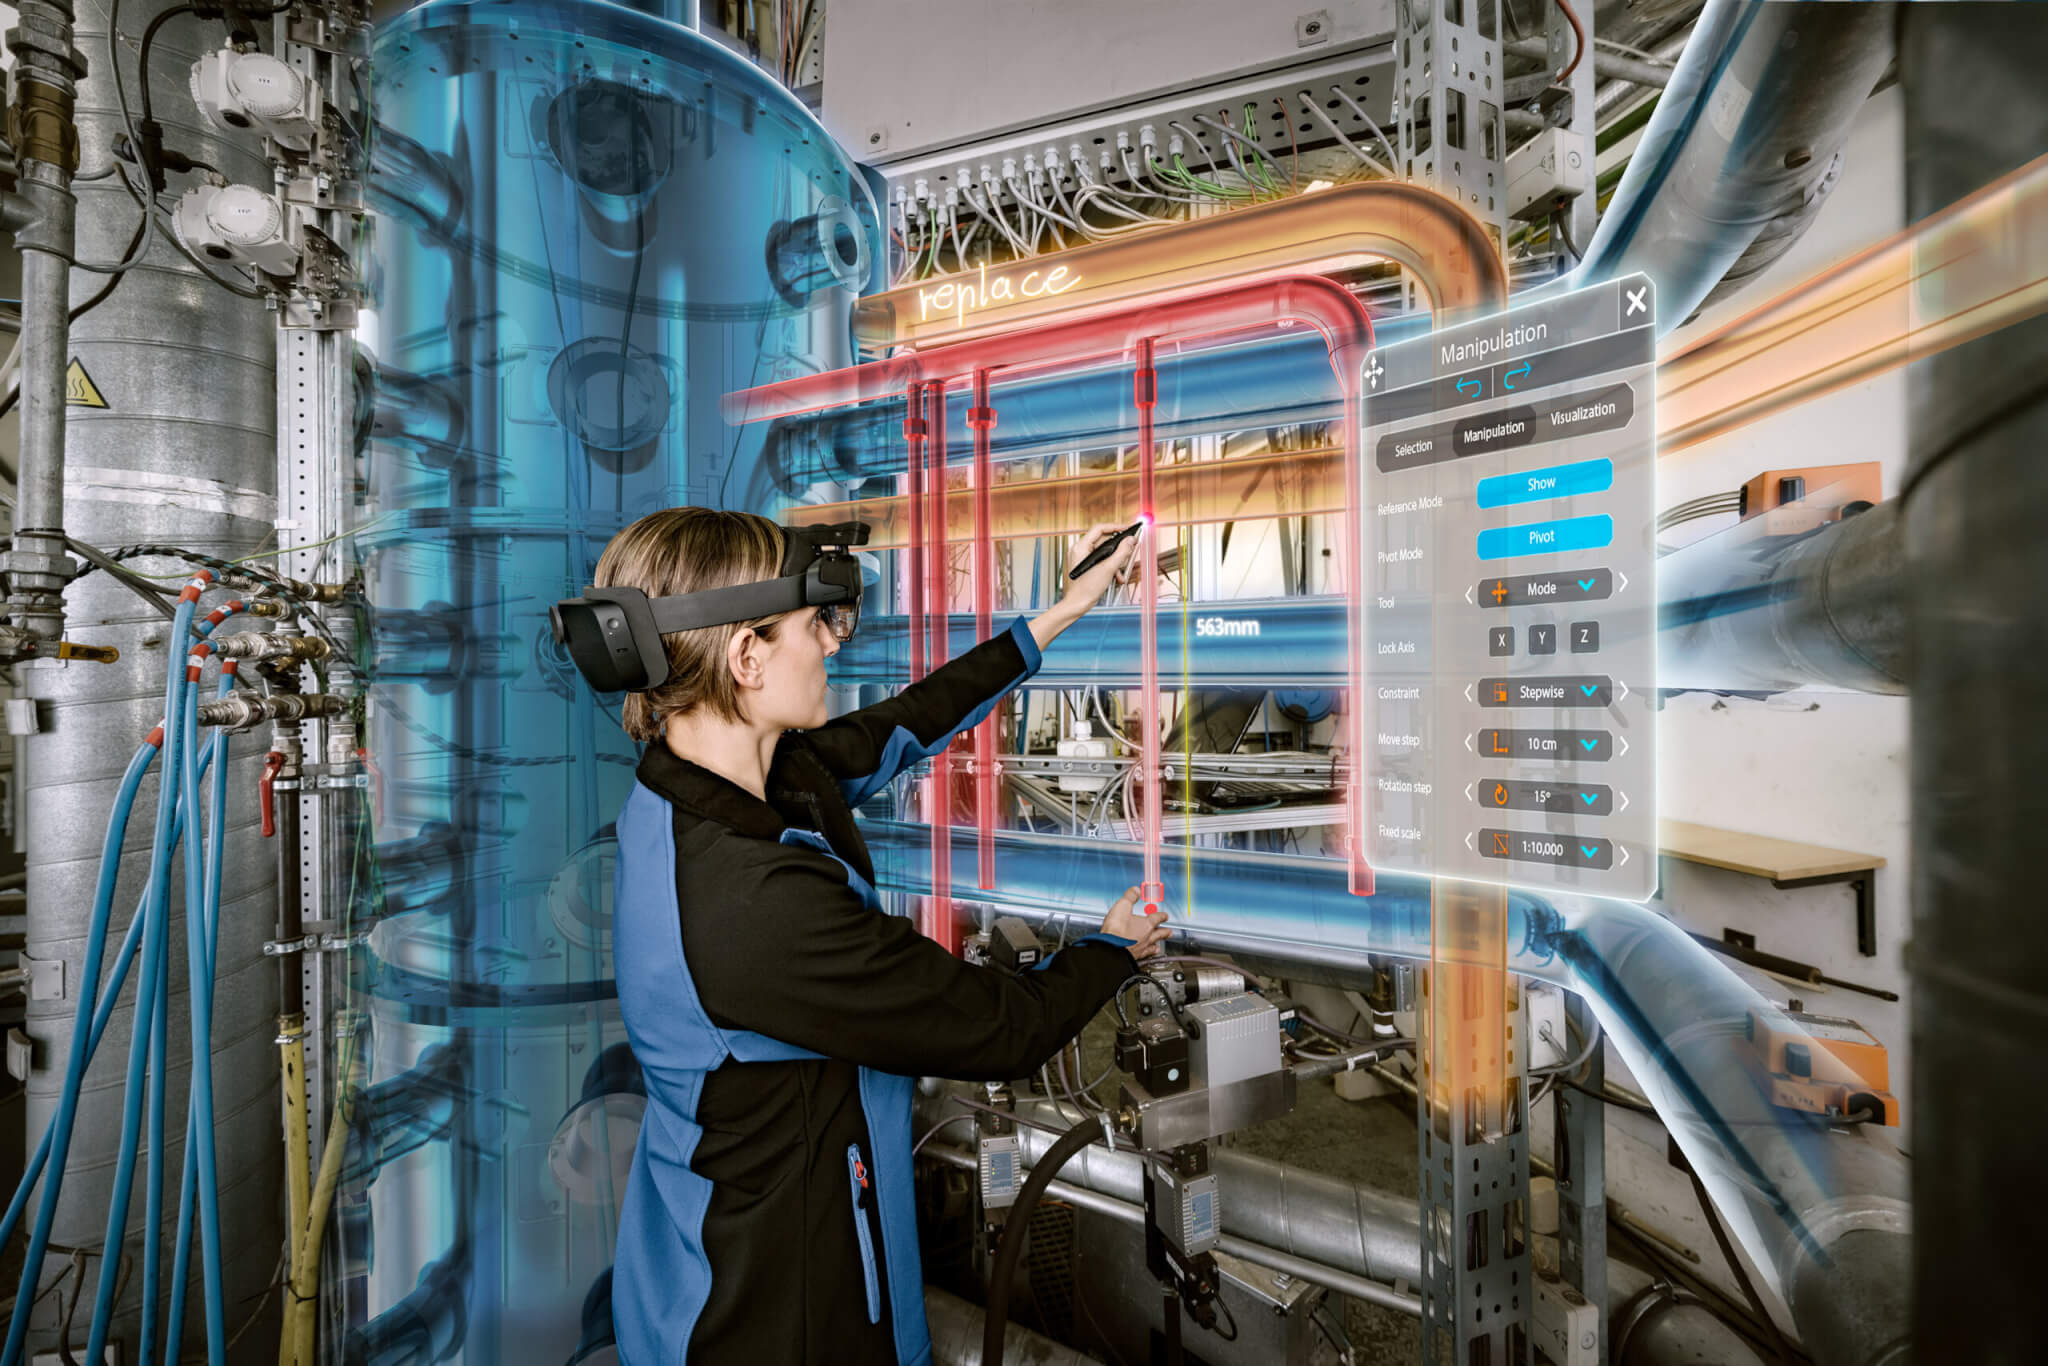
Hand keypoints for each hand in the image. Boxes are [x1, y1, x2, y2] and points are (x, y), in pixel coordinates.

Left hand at [1028, 523, 1145, 654]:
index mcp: (1081, 547)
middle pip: (1104, 542)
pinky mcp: (1087, 566)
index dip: (1115, 527)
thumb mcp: (1108, 569)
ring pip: (1105, 553)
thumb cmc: (1085, 589)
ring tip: (1122, 572)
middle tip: (1130, 550)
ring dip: (1116, 562)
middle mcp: (1081, 550)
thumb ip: (1121, 553)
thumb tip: (1130, 540)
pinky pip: (1102, 561)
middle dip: (1118, 550)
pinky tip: (1117, 577)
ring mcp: (1083, 559)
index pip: (1100, 529)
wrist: (1077, 605)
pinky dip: (1111, 568)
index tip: (1127, 529)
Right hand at [1100, 886, 1169, 959]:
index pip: (1157, 918)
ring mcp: (1141, 948)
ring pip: (1153, 946)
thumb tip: (1136, 890)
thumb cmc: (1117, 929)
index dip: (1162, 916)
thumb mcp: (1122, 906)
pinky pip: (1145, 955)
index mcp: (1146, 924)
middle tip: (1169, 932)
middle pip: (1159, 933)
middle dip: (1164, 932)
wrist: (1110, 948)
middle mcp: (1146, 936)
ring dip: (1157, 945)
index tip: (1165, 915)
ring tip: (1159, 946)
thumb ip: (1130, 897)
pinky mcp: (1134, 956)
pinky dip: (1147, 954)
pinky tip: (1146, 955)